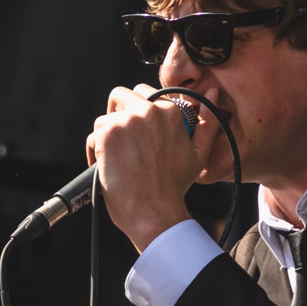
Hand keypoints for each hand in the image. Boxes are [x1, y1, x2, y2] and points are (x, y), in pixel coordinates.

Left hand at [88, 83, 208, 252]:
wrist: (155, 212)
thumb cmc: (174, 188)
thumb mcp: (198, 154)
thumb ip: (207, 124)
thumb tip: (213, 93)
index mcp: (169, 112)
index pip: (143, 94)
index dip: (136, 114)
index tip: (135, 135)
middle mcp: (148, 111)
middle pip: (120, 97)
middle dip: (116, 115)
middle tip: (118, 141)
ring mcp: (126, 122)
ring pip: (104, 120)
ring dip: (105, 139)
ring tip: (113, 162)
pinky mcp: (108, 135)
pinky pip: (93, 137)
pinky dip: (95, 153)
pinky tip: (104, 169)